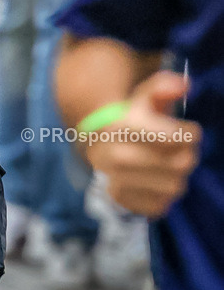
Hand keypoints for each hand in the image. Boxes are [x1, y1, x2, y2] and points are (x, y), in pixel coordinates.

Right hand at [85, 71, 201, 218]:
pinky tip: (156, 179)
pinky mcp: (121, 201)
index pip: (174, 137)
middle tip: (182, 148)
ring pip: (175, 186)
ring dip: (177, 175)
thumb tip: (185, 85)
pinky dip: (164, 193)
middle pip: (180, 164)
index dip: (190, 134)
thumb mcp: (143, 97)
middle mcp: (116, 156)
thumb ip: (163, 86)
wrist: (99, 143)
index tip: (189, 130)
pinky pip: (162, 205)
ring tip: (168, 163)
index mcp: (121, 127)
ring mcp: (117, 181)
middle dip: (187, 154)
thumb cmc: (129, 118)